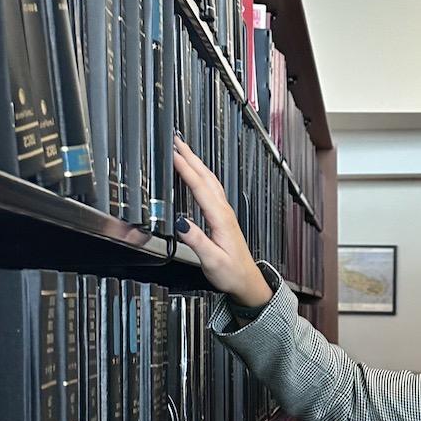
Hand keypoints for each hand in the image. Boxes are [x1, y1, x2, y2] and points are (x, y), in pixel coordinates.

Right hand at [172, 136, 272, 307]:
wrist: (247, 281)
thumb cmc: (232, 273)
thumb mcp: (211, 260)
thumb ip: (196, 241)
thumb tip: (180, 223)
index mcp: (220, 218)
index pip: (200, 187)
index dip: (186, 169)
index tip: (173, 153)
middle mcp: (224, 211)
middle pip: (206, 177)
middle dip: (191, 157)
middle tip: (176, 139)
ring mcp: (224, 212)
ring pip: (210, 180)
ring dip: (196, 163)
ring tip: (183, 149)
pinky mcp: (223, 216)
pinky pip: (211, 188)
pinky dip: (201, 175)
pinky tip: (195, 173)